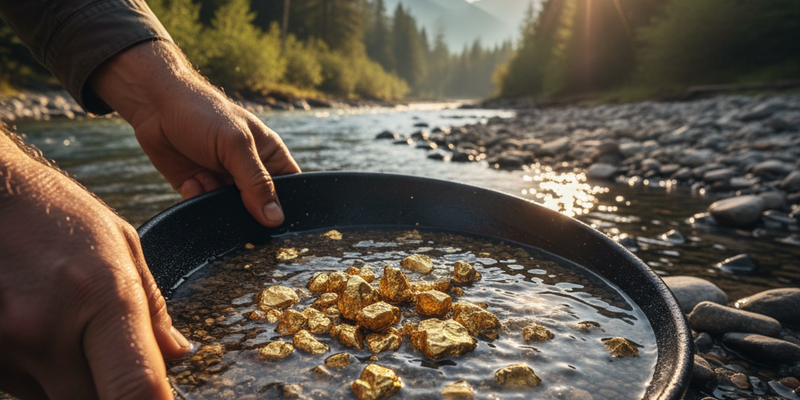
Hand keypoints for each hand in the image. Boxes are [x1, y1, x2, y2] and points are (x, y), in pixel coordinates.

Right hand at [0, 135, 190, 398]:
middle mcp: (46, 330)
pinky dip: (36, 374)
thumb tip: (177, 355)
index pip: (135, 390)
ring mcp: (3, 346)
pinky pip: (19, 386)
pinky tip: (35, 331)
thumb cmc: (54, 212)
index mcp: (101, 297)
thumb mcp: (120, 244)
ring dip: (71, 381)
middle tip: (113, 359)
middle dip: (112, 391)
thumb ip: (152, 308)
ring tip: (66, 328)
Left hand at [91, 40, 300, 227]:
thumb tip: (275, 219)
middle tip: (230, 198)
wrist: (155, 105)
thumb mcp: (236, 145)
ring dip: (216, 202)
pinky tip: (191, 179)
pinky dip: (196, 199)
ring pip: (231, 213)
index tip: (275, 221)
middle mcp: (250, 171)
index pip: (291, 189)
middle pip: (261, 207)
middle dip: (246, 210)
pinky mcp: (200, 188)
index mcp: (269, 155)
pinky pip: (204, 209)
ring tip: (205, 177)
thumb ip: (257, 183)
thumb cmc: (202, 113)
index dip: (288, 207)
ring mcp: (225, 181)